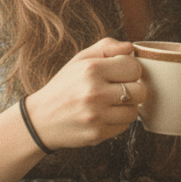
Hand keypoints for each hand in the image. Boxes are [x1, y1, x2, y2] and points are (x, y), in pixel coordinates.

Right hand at [24, 37, 145, 150]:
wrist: (40, 119)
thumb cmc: (64, 86)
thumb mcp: (80, 60)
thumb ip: (107, 47)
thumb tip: (131, 47)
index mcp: (91, 69)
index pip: (134, 67)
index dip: (131, 70)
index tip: (122, 73)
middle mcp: (94, 92)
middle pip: (140, 91)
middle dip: (133, 89)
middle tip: (119, 89)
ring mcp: (96, 115)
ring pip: (134, 111)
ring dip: (126, 107)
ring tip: (111, 103)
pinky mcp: (96, 134)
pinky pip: (124, 127)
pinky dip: (118, 121)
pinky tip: (104, 115)